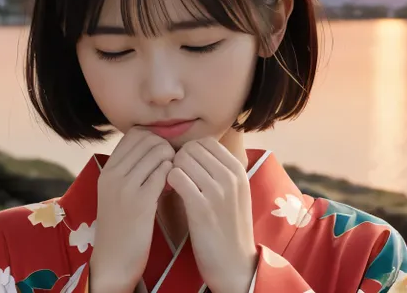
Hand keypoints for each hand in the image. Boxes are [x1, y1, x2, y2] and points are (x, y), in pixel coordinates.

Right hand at [90, 128, 174, 292]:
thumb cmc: (120, 225)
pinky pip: (163, 173)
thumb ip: (130, 170)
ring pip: (157, 152)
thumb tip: (154, 147)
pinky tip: (173, 186)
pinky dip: (172, 174)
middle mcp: (113, 174)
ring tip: (173, 174)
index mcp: (107, 169)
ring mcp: (125, 187)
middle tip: (171, 164)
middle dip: (165, 146)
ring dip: (171, 160)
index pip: (134, 134)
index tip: (161, 154)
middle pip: (147, 139)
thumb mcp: (116, 191)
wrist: (113, 260)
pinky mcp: (140, 202)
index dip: (153, 139)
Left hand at [168, 138, 257, 292]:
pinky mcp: (202, 207)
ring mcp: (217, 191)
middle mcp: (230, 176)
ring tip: (172, 186)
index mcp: (238, 169)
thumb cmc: (228, 226)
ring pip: (181, 159)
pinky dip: (168, 181)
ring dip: (171, 170)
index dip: (189, 151)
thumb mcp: (234, 192)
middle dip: (178, 159)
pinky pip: (175, 177)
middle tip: (175, 176)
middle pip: (192, 148)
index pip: (205, 142)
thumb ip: (219, 170)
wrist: (235, 264)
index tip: (184, 166)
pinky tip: (170, 193)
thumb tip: (192, 149)